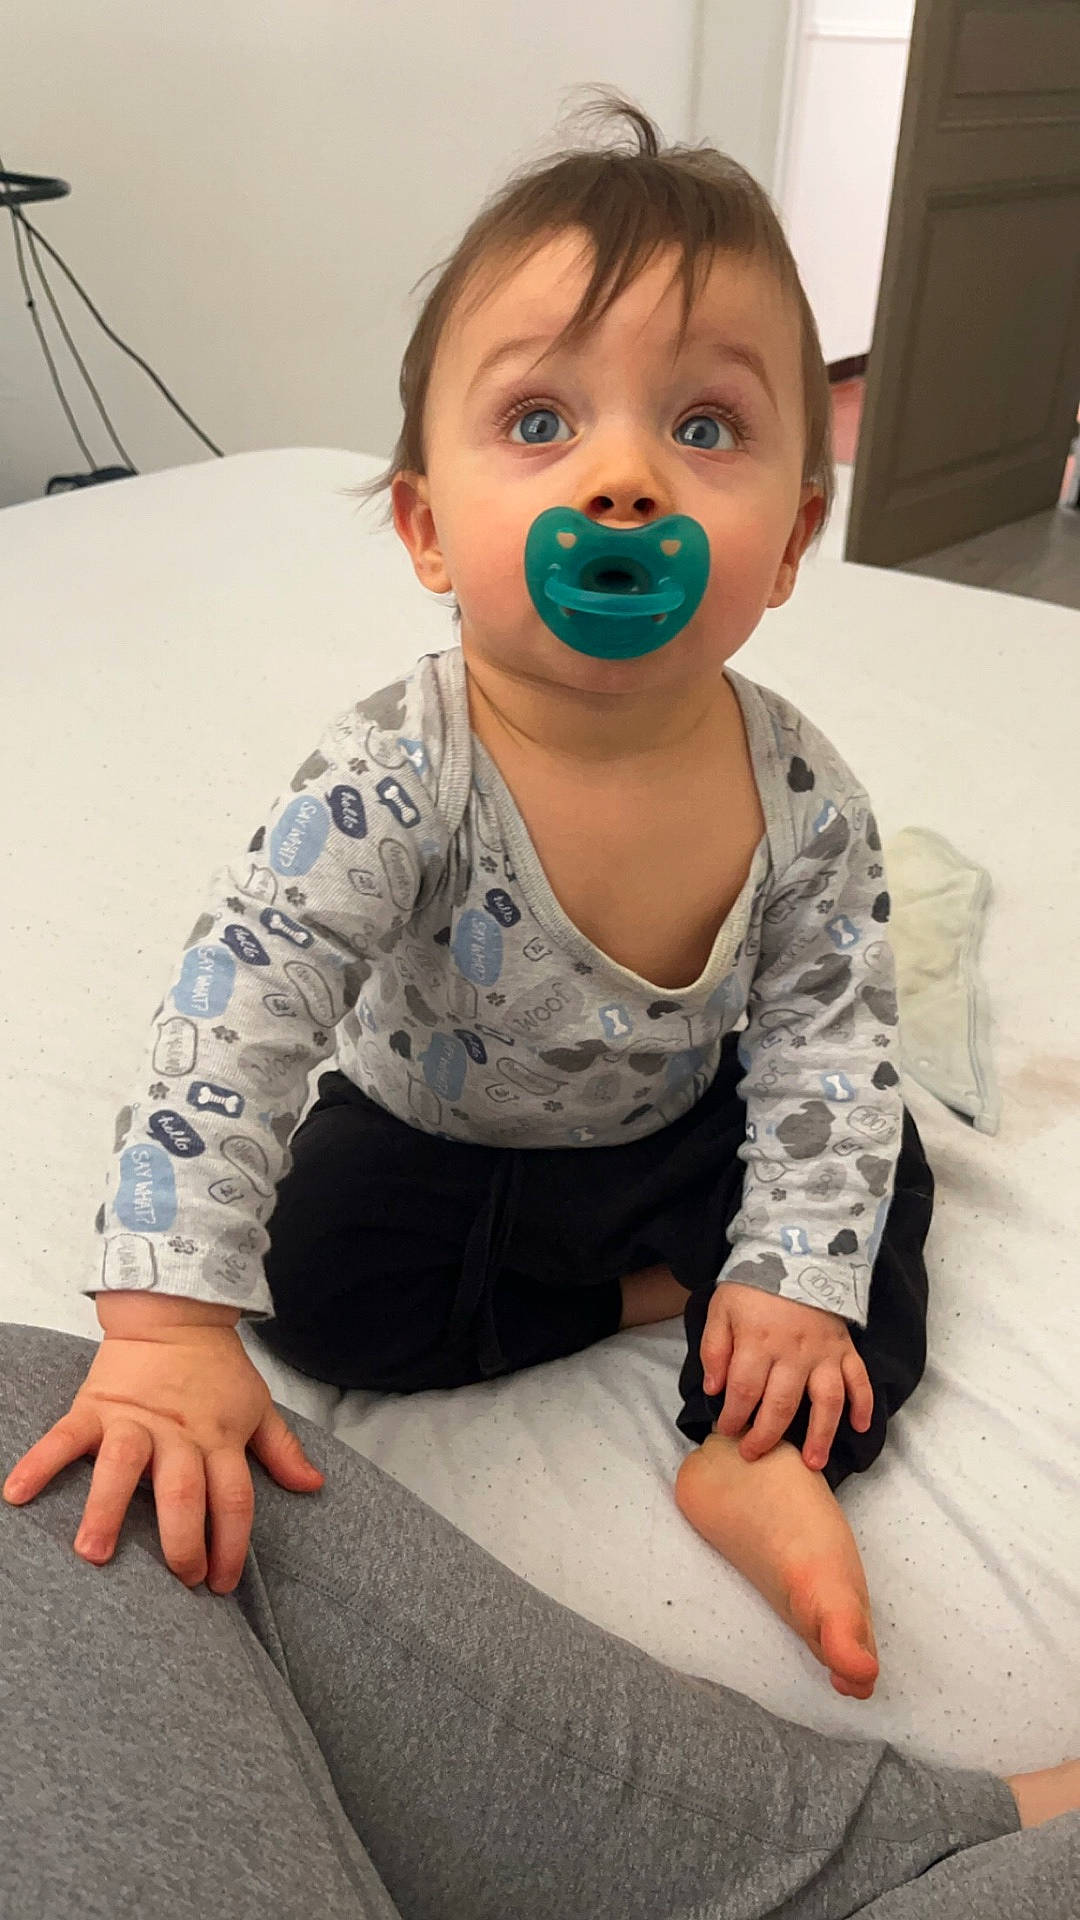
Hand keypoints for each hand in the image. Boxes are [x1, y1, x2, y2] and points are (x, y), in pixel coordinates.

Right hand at [1, 1324, 323, 1592]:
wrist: (174, 1312)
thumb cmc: (216, 1368)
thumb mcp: (257, 1406)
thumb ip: (282, 1450)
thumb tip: (314, 1485)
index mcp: (218, 1439)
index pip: (233, 1499)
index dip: (231, 1543)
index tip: (221, 1582)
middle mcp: (178, 1435)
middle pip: (183, 1492)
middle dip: (182, 1540)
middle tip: (177, 1580)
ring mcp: (134, 1421)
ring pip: (122, 1468)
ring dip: (107, 1510)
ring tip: (93, 1554)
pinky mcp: (96, 1407)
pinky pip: (64, 1438)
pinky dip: (40, 1463)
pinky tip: (17, 1493)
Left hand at [699, 1281, 872, 1470]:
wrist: (796, 1253)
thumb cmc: (753, 1286)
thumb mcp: (721, 1309)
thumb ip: (714, 1349)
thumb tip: (714, 1390)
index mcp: (758, 1342)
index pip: (743, 1390)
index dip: (733, 1416)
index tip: (727, 1432)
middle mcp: (793, 1353)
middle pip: (780, 1404)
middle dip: (766, 1436)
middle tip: (755, 1455)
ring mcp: (824, 1353)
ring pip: (826, 1401)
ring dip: (820, 1435)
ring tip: (812, 1464)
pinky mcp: (845, 1349)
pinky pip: (860, 1380)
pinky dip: (864, 1405)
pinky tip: (860, 1428)